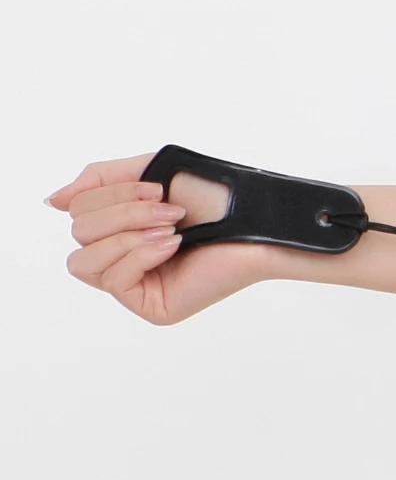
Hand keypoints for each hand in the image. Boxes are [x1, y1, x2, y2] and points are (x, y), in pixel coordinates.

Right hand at [47, 154, 259, 325]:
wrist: (259, 222)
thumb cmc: (214, 198)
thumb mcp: (148, 173)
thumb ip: (97, 181)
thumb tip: (52, 200)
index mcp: (119, 227)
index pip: (77, 211)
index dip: (111, 195)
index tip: (157, 189)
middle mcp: (122, 257)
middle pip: (78, 233)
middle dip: (123, 214)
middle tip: (169, 210)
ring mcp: (136, 285)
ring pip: (85, 260)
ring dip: (129, 235)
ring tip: (171, 229)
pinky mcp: (152, 306)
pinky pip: (115, 281)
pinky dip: (140, 256)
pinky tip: (172, 246)